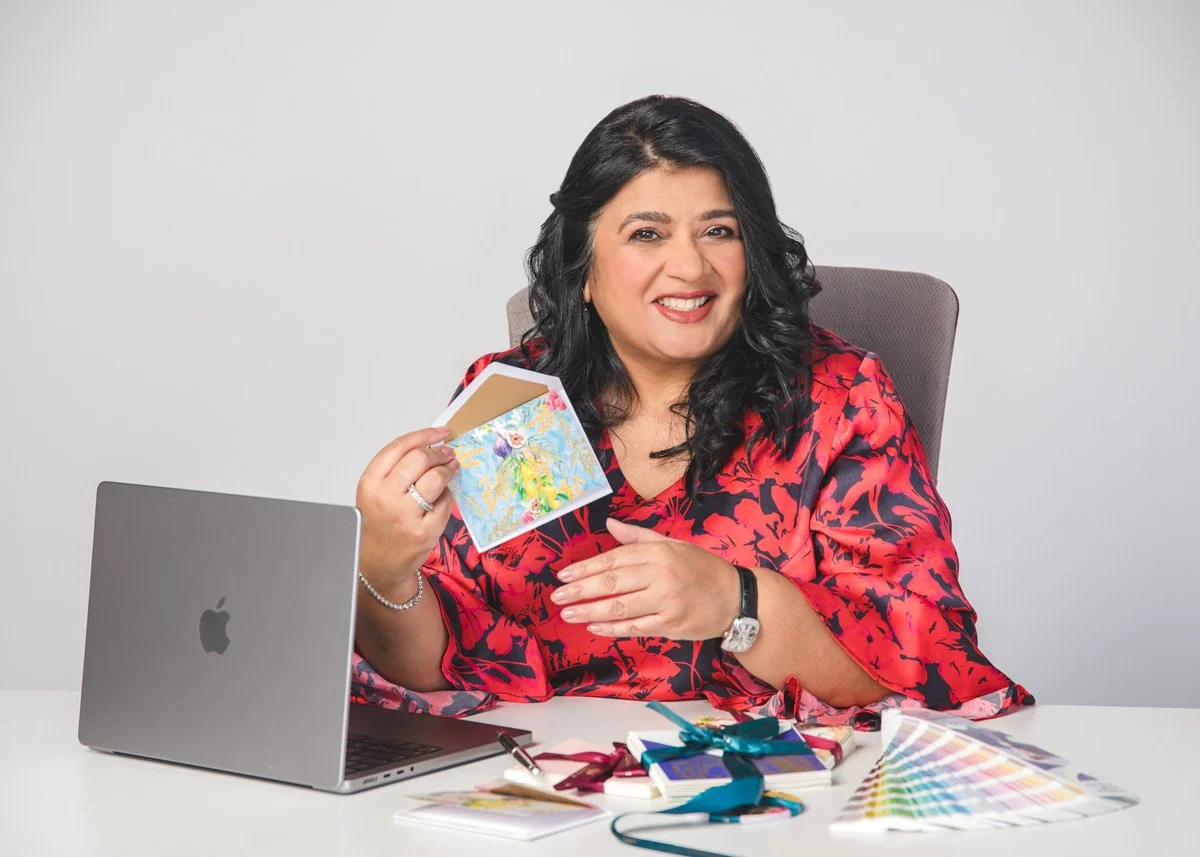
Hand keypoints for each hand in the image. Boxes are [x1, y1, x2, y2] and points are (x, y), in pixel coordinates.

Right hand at [356, 426, 459, 597]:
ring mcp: (405, 515)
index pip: (399, 447)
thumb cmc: (378, 523)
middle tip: (448, 454)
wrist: (377, 563)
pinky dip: (447, 496)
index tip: (441, 433)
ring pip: (436, 478)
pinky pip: (445, 502)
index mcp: (369, 483)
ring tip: (451, 469)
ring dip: (448, 470)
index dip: (425, 435)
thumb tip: (431, 445)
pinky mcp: (424, 531)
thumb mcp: (375, 492)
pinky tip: (442, 497)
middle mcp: (385, 497)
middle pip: (420, 458)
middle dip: (439, 453)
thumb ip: (396, 469)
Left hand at [551, 518, 741, 638]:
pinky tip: (595, 627)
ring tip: (568, 614)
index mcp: (659, 553)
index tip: (564, 576)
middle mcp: (660, 575)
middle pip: (612, 584)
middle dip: (581, 591)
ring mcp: (665, 602)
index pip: (614, 559)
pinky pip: (635, 628)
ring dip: (590, 612)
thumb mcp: (673, 545)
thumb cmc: (702, 568)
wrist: (735, 597)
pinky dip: (613, 629)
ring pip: (620, 608)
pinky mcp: (671, 625)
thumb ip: (639, 537)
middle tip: (558, 597)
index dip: (586, 568)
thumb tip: (610, 524)